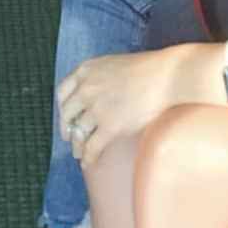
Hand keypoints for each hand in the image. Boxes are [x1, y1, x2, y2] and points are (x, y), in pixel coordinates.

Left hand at [56, 46, 193, 168]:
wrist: (165, 77)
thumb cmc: (146, 69)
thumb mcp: (111, 64)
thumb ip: (98, 77)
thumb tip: (95, 93)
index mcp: (85, 71)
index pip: (62, 93)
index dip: (62, 109)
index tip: (65, 118)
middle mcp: (85, 88)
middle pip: (67, 114)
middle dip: (67, 129)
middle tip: (69, 138)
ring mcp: (96, 108)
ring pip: (78, 132)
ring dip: (77, 146)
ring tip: (79, 154)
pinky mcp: (110, 126)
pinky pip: (92, 146)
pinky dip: (88, 157)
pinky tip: (87, 163)